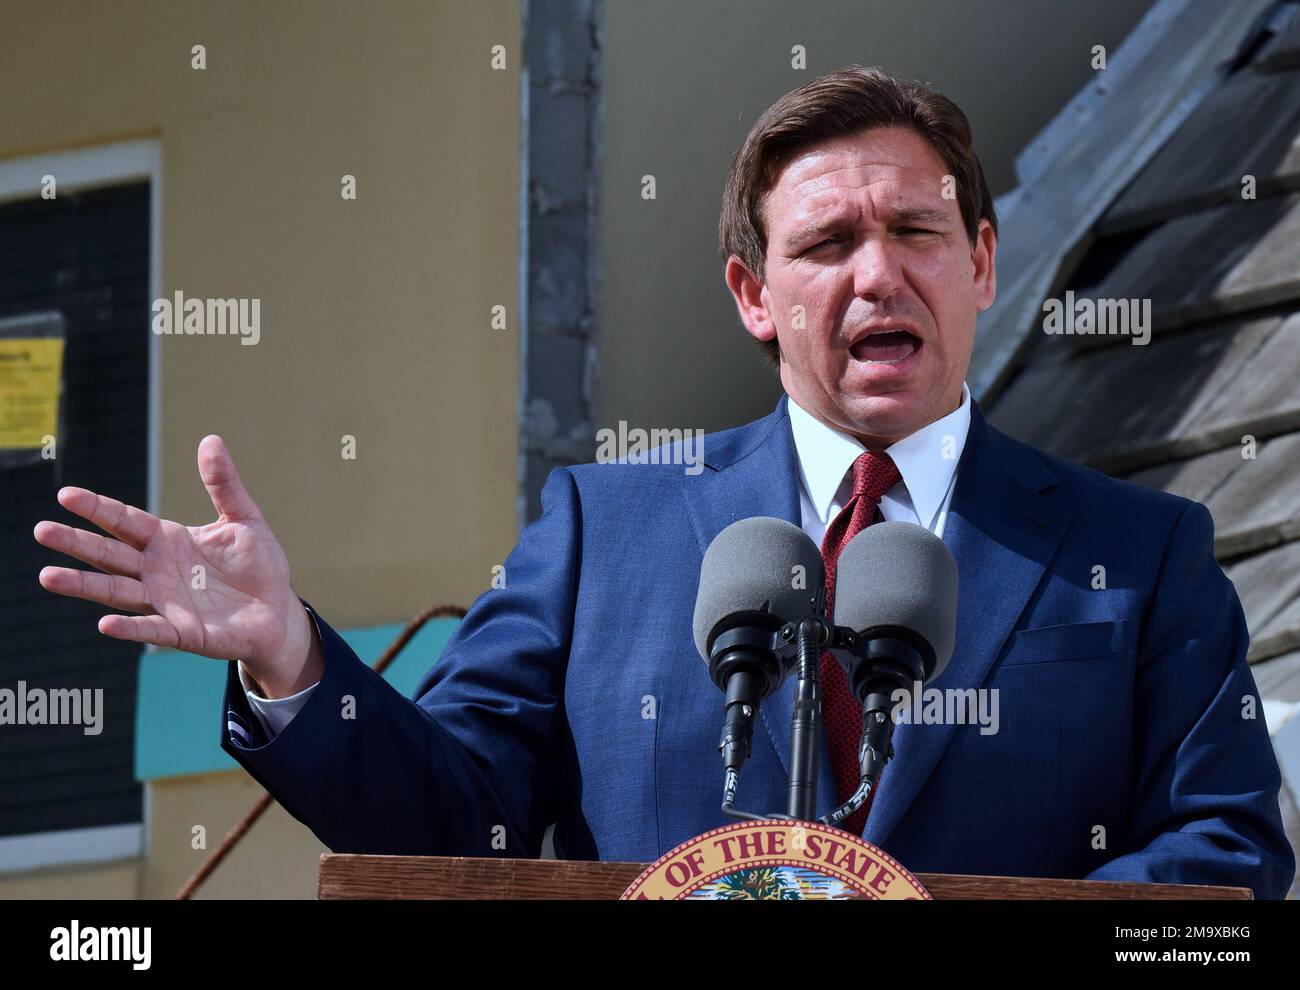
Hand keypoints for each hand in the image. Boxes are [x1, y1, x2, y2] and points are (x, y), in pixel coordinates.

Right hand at [34, 435, 320, 692]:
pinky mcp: (184, 632)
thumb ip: (224, 484)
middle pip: (110, 554)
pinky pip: (152, 629)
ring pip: (117, 591)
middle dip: (77, 543)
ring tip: (49, 575)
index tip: (66, 495)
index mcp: (167, 540)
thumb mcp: (244, 519)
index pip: (125, 521)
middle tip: (42, 530)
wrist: (278, 611)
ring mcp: (166, 603)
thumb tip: (211, 439)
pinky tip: (106, 624)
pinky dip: (131, 627)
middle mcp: (157, 571)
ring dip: (84, 585)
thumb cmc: (257, 565)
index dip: (98, 508)